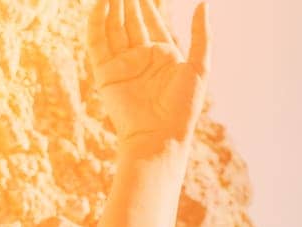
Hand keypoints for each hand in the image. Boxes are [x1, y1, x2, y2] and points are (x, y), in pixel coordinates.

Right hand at [87, 0, 210, 154]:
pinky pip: (97, 41)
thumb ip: (201, 36)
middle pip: (131, 21)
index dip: (147, 3)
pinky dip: (97, 21)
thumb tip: (204, 3)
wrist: (158, 137)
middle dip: (127, 1)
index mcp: (163, 56)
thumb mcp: (199, 68)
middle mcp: (141, 58)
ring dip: (112, 6)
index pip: (152, 22)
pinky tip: (102, 3)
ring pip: (113, 27)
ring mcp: (122, 64)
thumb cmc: (183, 107)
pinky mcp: (105, 72)